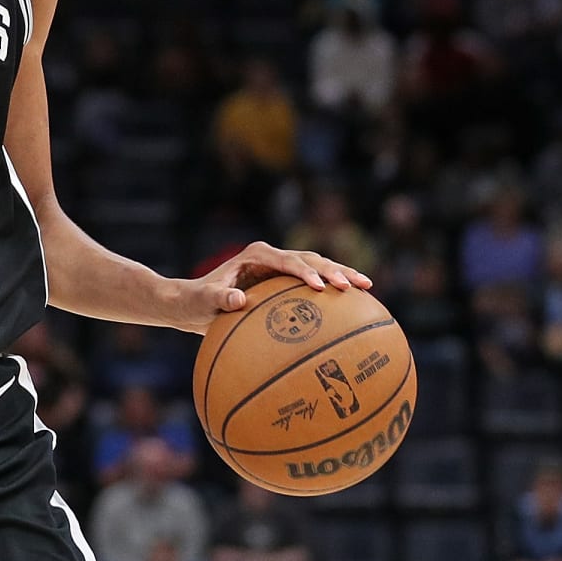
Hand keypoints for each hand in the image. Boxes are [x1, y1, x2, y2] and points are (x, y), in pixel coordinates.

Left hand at [174, 241, 373, 334]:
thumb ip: (218, 298)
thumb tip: (238, 299)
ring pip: (318, 267)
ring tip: (366, 288)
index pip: (287, 260)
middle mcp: (272, 257)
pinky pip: (314, 283)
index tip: (320, 288)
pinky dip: (334, 290)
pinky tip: (355, 304)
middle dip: (334, 270)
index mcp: (256, 255)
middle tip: (354, 286)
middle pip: (310, 259)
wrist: (195, 303)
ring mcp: (281, 268)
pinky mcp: (286, 282)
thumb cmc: (197, 302)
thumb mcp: (203, 301)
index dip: (306, 272)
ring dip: (341, 275)